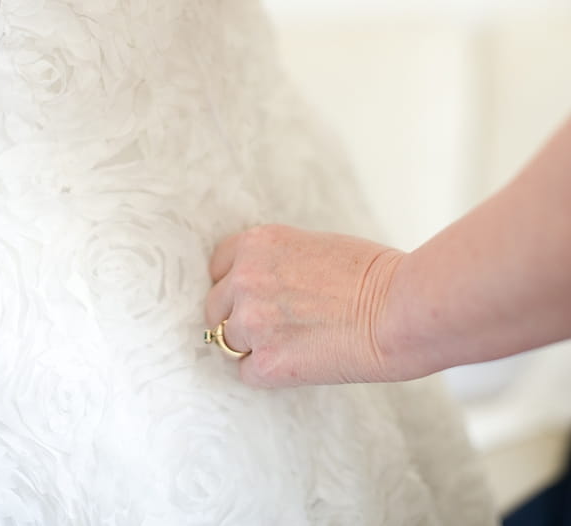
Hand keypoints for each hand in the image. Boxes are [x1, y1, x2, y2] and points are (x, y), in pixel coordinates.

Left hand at [205, 223, 404, 387]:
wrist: (399, 308)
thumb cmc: (374, 274)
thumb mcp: (314, 245)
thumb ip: (278, 261)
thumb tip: (266, 283)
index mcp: (257, 243)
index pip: (219, 266)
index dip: (235, 284)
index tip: (251, 295)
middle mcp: (246, 278)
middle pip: (216, 307)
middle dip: (240, 316)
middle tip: (274, 325)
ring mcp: (253, 322)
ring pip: (229, 342)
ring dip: (254, 345)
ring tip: (294, 343)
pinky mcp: (267, 363)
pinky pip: (247, 373)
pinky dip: (269, 372)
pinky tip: (299, 362)